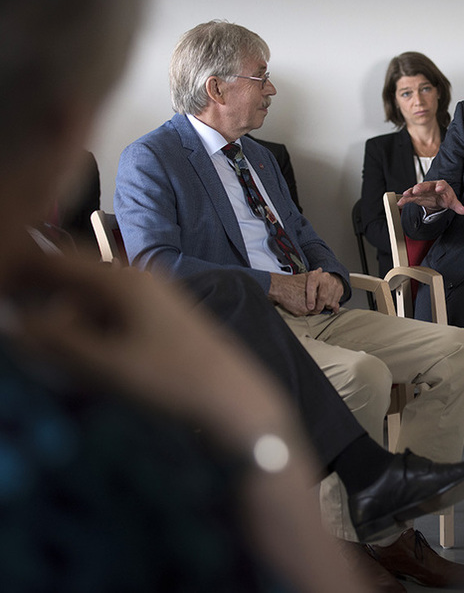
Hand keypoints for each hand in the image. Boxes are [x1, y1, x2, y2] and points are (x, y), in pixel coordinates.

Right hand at [4, 256, 367, 592]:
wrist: (238, 405)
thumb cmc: (176, 383)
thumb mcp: (105, 365)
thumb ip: (52, 340)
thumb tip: (10, 322)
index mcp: (124, 279)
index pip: (52, 261)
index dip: (18, 278)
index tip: (4, 304)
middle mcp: (139, 279)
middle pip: (69, 284)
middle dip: (46, 314)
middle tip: (36, 352)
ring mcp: (152, 300)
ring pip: (88, 306)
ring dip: (68, 331)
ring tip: (68, 368)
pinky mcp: (160, 323)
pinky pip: (110, 321)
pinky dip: (92, 339)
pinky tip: (94, 369)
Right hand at [398, 180, 463, 214]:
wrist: (438, 197)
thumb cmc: (445, 196)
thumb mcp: (452, 201)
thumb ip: (457, 206)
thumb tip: (463, 211)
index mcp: (442, 186)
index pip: (441, 184)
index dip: (440, 186)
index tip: (439, 188)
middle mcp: (431, 186)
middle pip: (426, 185)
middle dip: (421, 187)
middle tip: (416, 189)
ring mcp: (423, 191)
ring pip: (416, 190)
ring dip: (410, 191)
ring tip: (406, 194)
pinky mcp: (416, 196)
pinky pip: (410, 197)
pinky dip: (405, 200)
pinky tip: (400, 203)